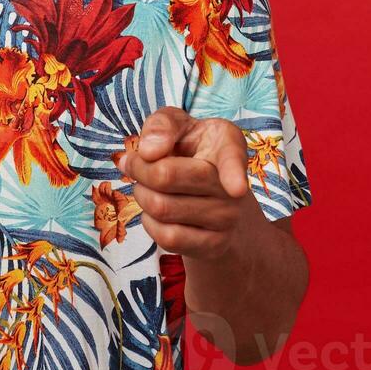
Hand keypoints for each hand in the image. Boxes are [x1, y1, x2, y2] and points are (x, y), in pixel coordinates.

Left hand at [115, 106, 264, 259]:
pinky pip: (167, 237)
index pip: (233, 159)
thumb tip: (148, 151)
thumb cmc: (190, 152)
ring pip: (161, 208)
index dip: (234, 173)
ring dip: (142, 195)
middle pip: (167, 177)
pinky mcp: (214, 245)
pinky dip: (150, 222)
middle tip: (135, 164)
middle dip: (139, 169)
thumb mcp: (178, 125)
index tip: (235, 189)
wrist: (213, 197)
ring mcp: (226, 219)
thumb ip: (162, 125)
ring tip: (149, 187)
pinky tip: (157, 213)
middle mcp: (233, 185)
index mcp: (228, 145)